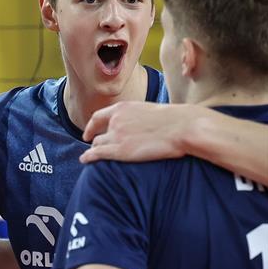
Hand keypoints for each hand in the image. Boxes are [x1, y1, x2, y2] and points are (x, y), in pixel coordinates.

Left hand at [81, 102, 195, 164]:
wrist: (183, 127)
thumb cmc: (174, 120)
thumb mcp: (149, 111)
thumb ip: (136, 117)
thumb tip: (136, 124)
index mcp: (123, 108)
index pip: (99, 117)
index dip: (91, 126)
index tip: (88, 133)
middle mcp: (116, 121)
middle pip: (98, 133)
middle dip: (96, 141)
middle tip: (96, 148)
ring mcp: (117, 135)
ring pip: (97, 144)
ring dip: (96, 150)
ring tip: (96, 156)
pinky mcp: (121, 150)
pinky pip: (97, 154)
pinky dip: (88, 157)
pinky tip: (85, 160)